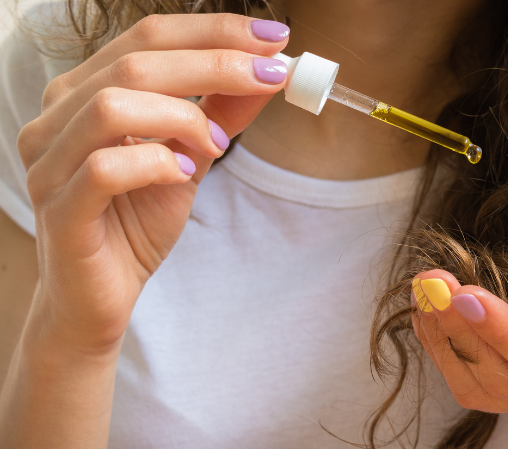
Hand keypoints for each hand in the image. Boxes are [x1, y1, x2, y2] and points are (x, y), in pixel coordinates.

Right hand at [16, 14, 288, 351]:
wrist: (102, 295)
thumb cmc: (137, 221)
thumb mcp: (189, 157)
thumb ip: (220, 114)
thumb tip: (267, 73)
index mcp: (85, 92)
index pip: (149, 37)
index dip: (214, 30)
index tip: (274, 37)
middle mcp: (57, 117)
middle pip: (136, 62)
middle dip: (216, 62)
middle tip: (270, 75)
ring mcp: (49, 162)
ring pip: (113, 106)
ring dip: (182, 116)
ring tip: (216, 145)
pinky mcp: (57, 209)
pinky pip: (105, 169)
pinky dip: (155, 164)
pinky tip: (182, 174)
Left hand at [410, 269, 507, 420]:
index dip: (502, 332)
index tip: (467, 294)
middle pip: (499, 376)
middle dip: (459, 328)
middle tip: (432, 280)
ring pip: (471, 384)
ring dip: (440, 336)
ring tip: (423, 288)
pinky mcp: (501, 390)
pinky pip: (461, 378)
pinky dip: (436, 344)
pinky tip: (425, 309)